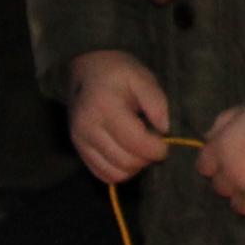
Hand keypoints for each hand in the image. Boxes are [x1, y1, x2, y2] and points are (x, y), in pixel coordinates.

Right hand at [66, 50, 169, 183]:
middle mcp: (88, 127)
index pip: (136, 143)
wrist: (87, 70)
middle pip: (127, 162)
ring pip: (116, 174)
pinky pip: (104, 175)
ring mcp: (80, 141)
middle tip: (154, 143)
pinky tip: (127, 153)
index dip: (157, 148)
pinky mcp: (79, 150)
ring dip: (135, 166)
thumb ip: (157, 102)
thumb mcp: (142, 77)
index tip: (165, 141)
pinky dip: (120, 171)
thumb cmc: (118, 72)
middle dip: (147, 158)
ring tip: (141, 148)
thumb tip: (165, 130)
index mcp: (105, 107)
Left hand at [197, 105, 244, 232]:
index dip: (216, 163)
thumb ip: (223, 124)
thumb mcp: (243, 110)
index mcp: (222, 149)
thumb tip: (211, 137)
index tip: (228, 159)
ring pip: (240, 207)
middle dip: (233, 180)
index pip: (204, 166)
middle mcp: (232, 176)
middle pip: (222, 188)